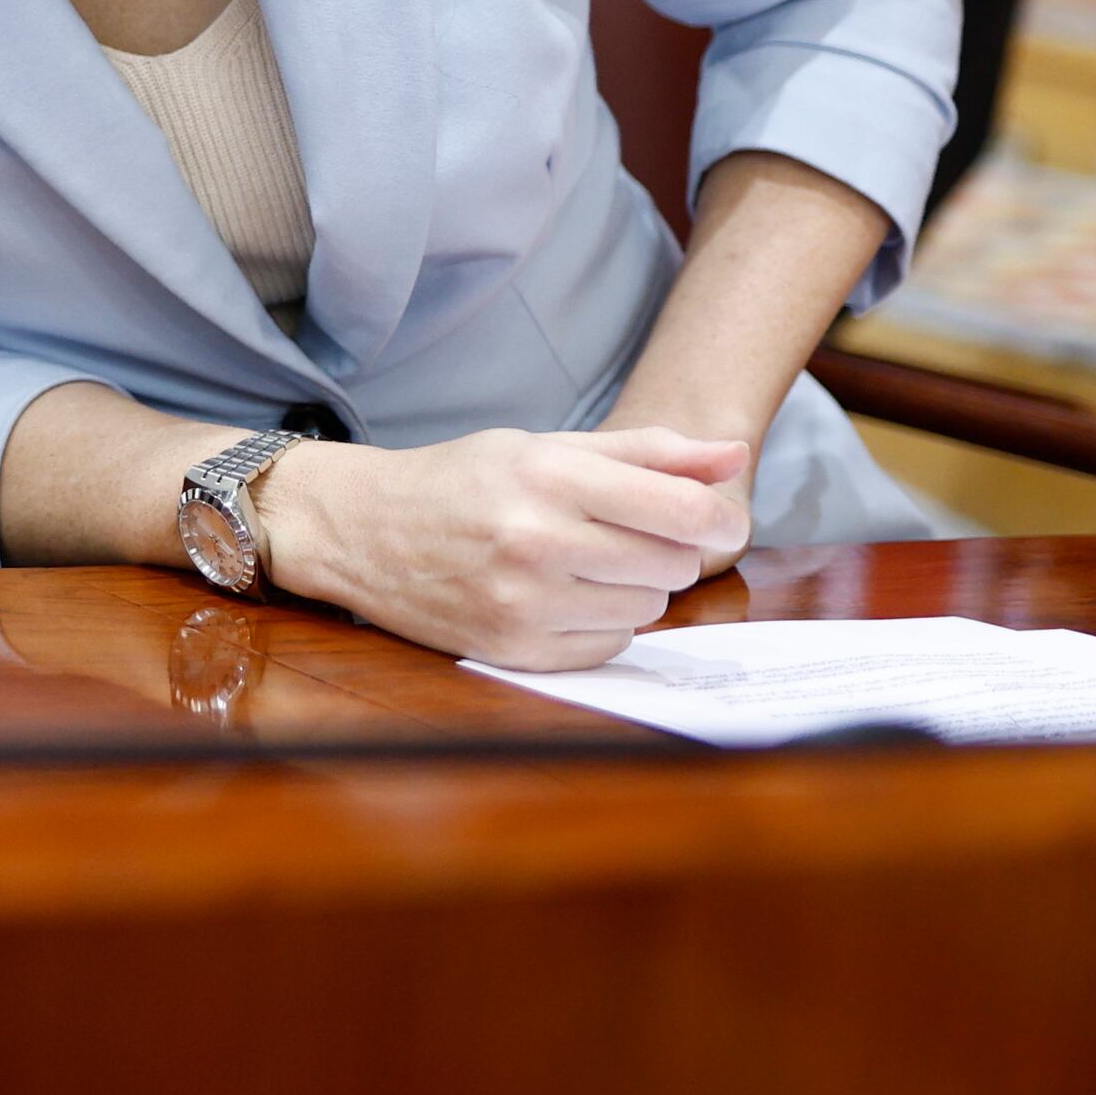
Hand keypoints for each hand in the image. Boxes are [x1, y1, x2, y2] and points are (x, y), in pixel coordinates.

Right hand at [260, 427, 754, 671]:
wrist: (359, 530)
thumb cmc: (461, 481)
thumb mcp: (544, 445)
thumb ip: (646, 451)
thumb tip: (736, 455)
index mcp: (549, 477)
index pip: (683, 510)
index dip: (718, 517)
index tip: (716, 518)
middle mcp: (538, 541)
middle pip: (673, 564)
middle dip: (662, 549)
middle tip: (620, 534)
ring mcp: (525, 602)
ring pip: (647, 608)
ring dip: (631, 589)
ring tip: (579, 564)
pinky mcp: (516, 649)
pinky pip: (610, 645)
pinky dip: (599, 623)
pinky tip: (558, 597)